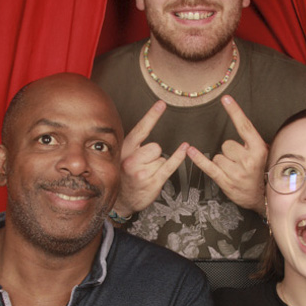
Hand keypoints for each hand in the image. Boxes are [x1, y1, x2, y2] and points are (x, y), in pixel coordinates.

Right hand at [118, 100, 189, 216]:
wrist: (121, 200)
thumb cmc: (124, 177)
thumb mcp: (123, 157)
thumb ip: (134, 145)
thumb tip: (147, 127)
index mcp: (125, 150)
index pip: (140, 129)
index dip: (152, 116)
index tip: (161, 104)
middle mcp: (131, 160)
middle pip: (155, 146)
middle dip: (154, 155)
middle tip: (145, 165)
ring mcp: (142, 172)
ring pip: (161, 158)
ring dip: (158, 165)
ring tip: (147, 174)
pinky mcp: (153, 182)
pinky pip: (169, 166)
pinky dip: (178, 157)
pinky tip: (184, 149)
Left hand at [187, 95, 266, 209]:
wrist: (262, 198)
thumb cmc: (261, 173)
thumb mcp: (263, 154)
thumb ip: (251, 141)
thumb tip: (239, 121)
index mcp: (259, 150)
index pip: (244, 126)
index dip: (235, 111)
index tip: (225, 99)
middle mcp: (248, 161)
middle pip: (227, 144)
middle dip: (231, 152)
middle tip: (240, 162)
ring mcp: (236, 172)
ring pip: (218, 156)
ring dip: (223, 163)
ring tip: (234, 171)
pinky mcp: (226, 182)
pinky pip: (209, 167)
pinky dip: (199, 160)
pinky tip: (191, 151)